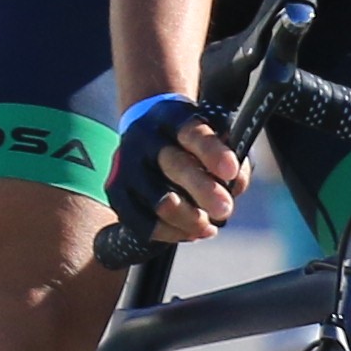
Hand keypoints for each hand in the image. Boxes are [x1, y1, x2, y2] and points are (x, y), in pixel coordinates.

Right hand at [101, 89, 244, 244]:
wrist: (146, 136)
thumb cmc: (189, 141)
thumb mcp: (213, 135)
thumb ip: (231, 158)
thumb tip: (235, 187)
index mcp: (172, 117)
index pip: (193, 132)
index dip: (212, 152)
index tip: (231, 171)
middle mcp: (144, 138)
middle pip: (175, 165)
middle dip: (203, 190)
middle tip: (225, 210)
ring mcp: (126, 166)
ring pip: (159, 202)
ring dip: (190, 219)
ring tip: (210, 226)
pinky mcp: (116, 192)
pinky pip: (144, 224)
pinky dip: (172, 233)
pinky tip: (192, 232)